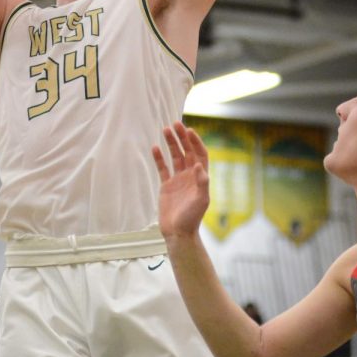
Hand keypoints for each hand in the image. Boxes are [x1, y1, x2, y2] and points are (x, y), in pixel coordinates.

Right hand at [152, 121, 209, 239]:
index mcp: (200, 177)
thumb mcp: (201, 200)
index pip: (200, 154)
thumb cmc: (192, 218)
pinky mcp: (167, 185)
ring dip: (171, 143)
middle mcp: (190, 176)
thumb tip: (198, 165)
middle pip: (187, 151)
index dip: (195, 142)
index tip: (188, 131)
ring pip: (175, 156)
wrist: (178, 233)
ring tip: (165, 130)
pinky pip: (163, 168)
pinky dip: (159, 158)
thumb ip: (202, 183)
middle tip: (175, 124)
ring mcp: (178, 180)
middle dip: (182, 137)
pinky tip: (155, 148)